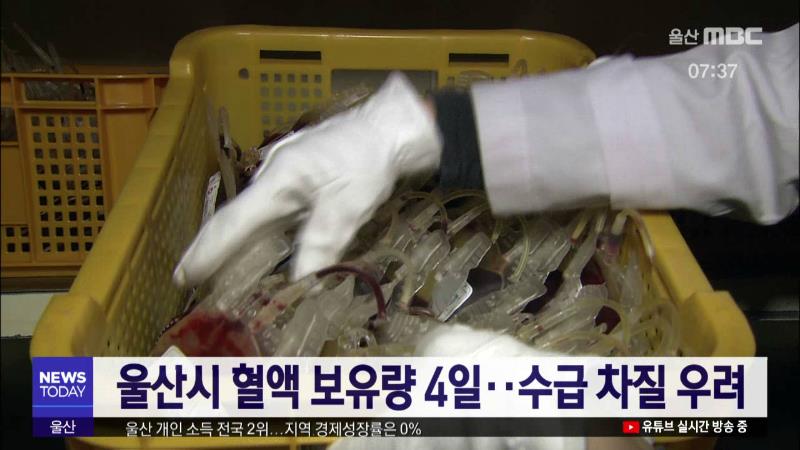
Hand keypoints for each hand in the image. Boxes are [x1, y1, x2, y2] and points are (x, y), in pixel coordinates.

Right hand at [173, 73, 441, 286]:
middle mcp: (274, 175)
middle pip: (237, 219)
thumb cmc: (369, 161)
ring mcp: (287, 174)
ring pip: (256, 217)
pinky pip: (275, 212)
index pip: (234, 223)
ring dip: (238, 244)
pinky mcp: (303, 177)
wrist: (393, 127)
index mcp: (278, 178)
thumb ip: (320, 244)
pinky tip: (262, 251)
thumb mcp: (348, 206)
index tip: (183, 276)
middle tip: (187, 278)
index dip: (207, 252)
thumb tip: (301, 284)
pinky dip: (264, 235)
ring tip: (217, 272)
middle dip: (212, 249)